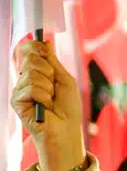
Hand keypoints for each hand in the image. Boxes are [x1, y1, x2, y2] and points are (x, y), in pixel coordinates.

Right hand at [11, 40, 84, 170]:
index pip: (28, 51)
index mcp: (36, 72)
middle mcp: (25, 79)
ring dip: (48, 87)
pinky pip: (31, 88)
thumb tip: (45, 42)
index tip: (44, 50)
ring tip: (50, 99)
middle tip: (54, 87)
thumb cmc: (68, 107)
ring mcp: (19, 90)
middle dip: (48, 71)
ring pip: (32, 74)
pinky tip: (44, 106)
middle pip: (30, 59)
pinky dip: (43, 96)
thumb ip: (53, 62)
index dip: (35, 47)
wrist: (66, 128)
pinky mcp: (16, 101)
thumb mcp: (64, 79)